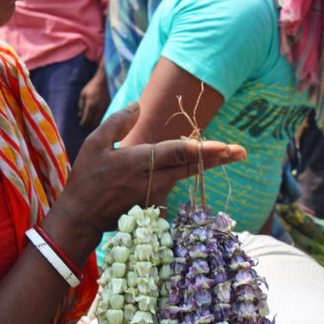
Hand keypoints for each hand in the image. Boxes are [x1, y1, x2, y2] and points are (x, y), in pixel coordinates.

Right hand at [54, 102, 245, 241]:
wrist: (82, 217)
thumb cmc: (87, 179)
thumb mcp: (95, 144)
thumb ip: (118, 122)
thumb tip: (138, 105)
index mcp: (140, 161)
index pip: (178, 154)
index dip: (203, 149)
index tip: (225, 146)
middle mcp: (154, 180)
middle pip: (191, 167)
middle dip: (219, 159)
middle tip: (242, 151)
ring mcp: (156, 196)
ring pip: (184, 176)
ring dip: (206, 165)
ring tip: (230, 154)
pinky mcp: (155, 205)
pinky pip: (173, 186)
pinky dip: (183, 176)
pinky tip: (197, 167)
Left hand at [78, 65, 110, 128]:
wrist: (105, 81)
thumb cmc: (92, 87)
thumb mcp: (83, 94)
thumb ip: (81, 105)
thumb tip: (79, 116)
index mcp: (90, 105)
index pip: (86, 120)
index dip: (83, 124)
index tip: (81, 125)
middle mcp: (98, 109)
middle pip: (93, 124)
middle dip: (89, 126)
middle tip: (86, 126)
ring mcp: (105, 109)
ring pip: (100, 122)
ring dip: (95, 125)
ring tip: (92, 124)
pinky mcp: (110, 108)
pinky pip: (105, 118)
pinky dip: (101, 120)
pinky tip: (98, 119)